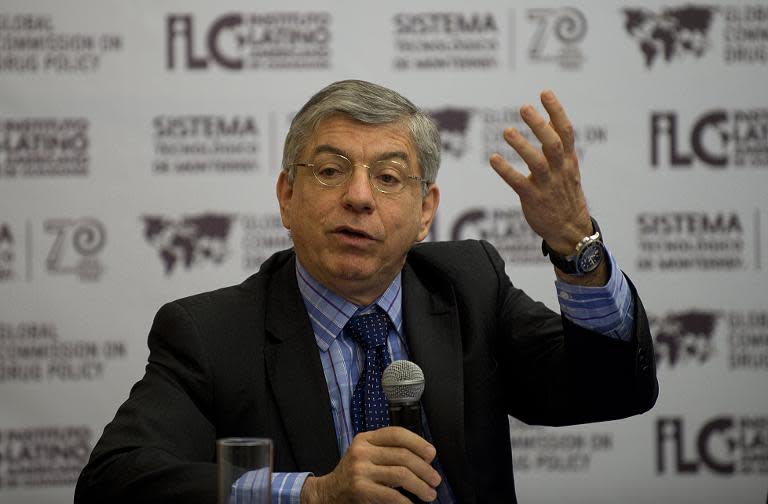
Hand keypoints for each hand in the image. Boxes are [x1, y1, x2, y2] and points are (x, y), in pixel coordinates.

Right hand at [300, 426, 440, 502]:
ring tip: (430, 494)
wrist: (328, 493)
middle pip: (403, 455)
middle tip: (435, 480)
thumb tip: (425, 457)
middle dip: (425, 469)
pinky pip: (392, 495)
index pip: (396, 434)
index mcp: (366, 439)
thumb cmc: (354, 474)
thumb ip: (388, 451)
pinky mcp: (360, 489)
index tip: (432, 454)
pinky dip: (406, 502)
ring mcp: (360, 470)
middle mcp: (362, 451)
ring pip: (401, 474)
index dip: (418, 442)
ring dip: (421, 486)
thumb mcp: (366, 455)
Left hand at [489, 90, 591, 254]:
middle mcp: (560, 170)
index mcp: (568, 159)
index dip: (556, 111)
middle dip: (539, 125)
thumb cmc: (564, 193)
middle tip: (524, 107)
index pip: (565, 131)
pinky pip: (519, 183)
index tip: (544, 92)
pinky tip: (493, 159)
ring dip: (522, 146)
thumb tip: (548, 119)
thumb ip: (558, 145)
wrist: (570, 229)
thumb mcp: (567, 167)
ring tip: (507, 131)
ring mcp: (547, 185)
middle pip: (552, 143)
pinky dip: (506, 171)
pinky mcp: (533, 199)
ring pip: (537, 163)